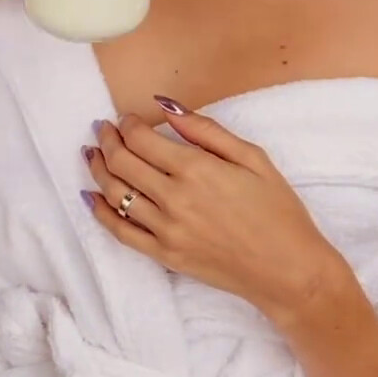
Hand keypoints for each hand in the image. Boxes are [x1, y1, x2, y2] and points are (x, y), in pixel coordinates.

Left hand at [81, 106, 339, 321]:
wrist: (287, 269)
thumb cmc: (278, 211)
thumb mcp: (253, 158)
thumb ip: (206, 130)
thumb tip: (166, 106)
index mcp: (196, 169)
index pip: (142, 139)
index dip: (127, 125)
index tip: (125, 118)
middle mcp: (174, 198)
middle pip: (122, 163)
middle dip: (107, 141)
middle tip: (102, 130)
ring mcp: (165, 229)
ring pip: (115, 194)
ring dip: (98, 170)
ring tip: (92, 155)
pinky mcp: (164, 255)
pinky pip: (120, 231)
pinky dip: (99, 212)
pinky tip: (89, 196)